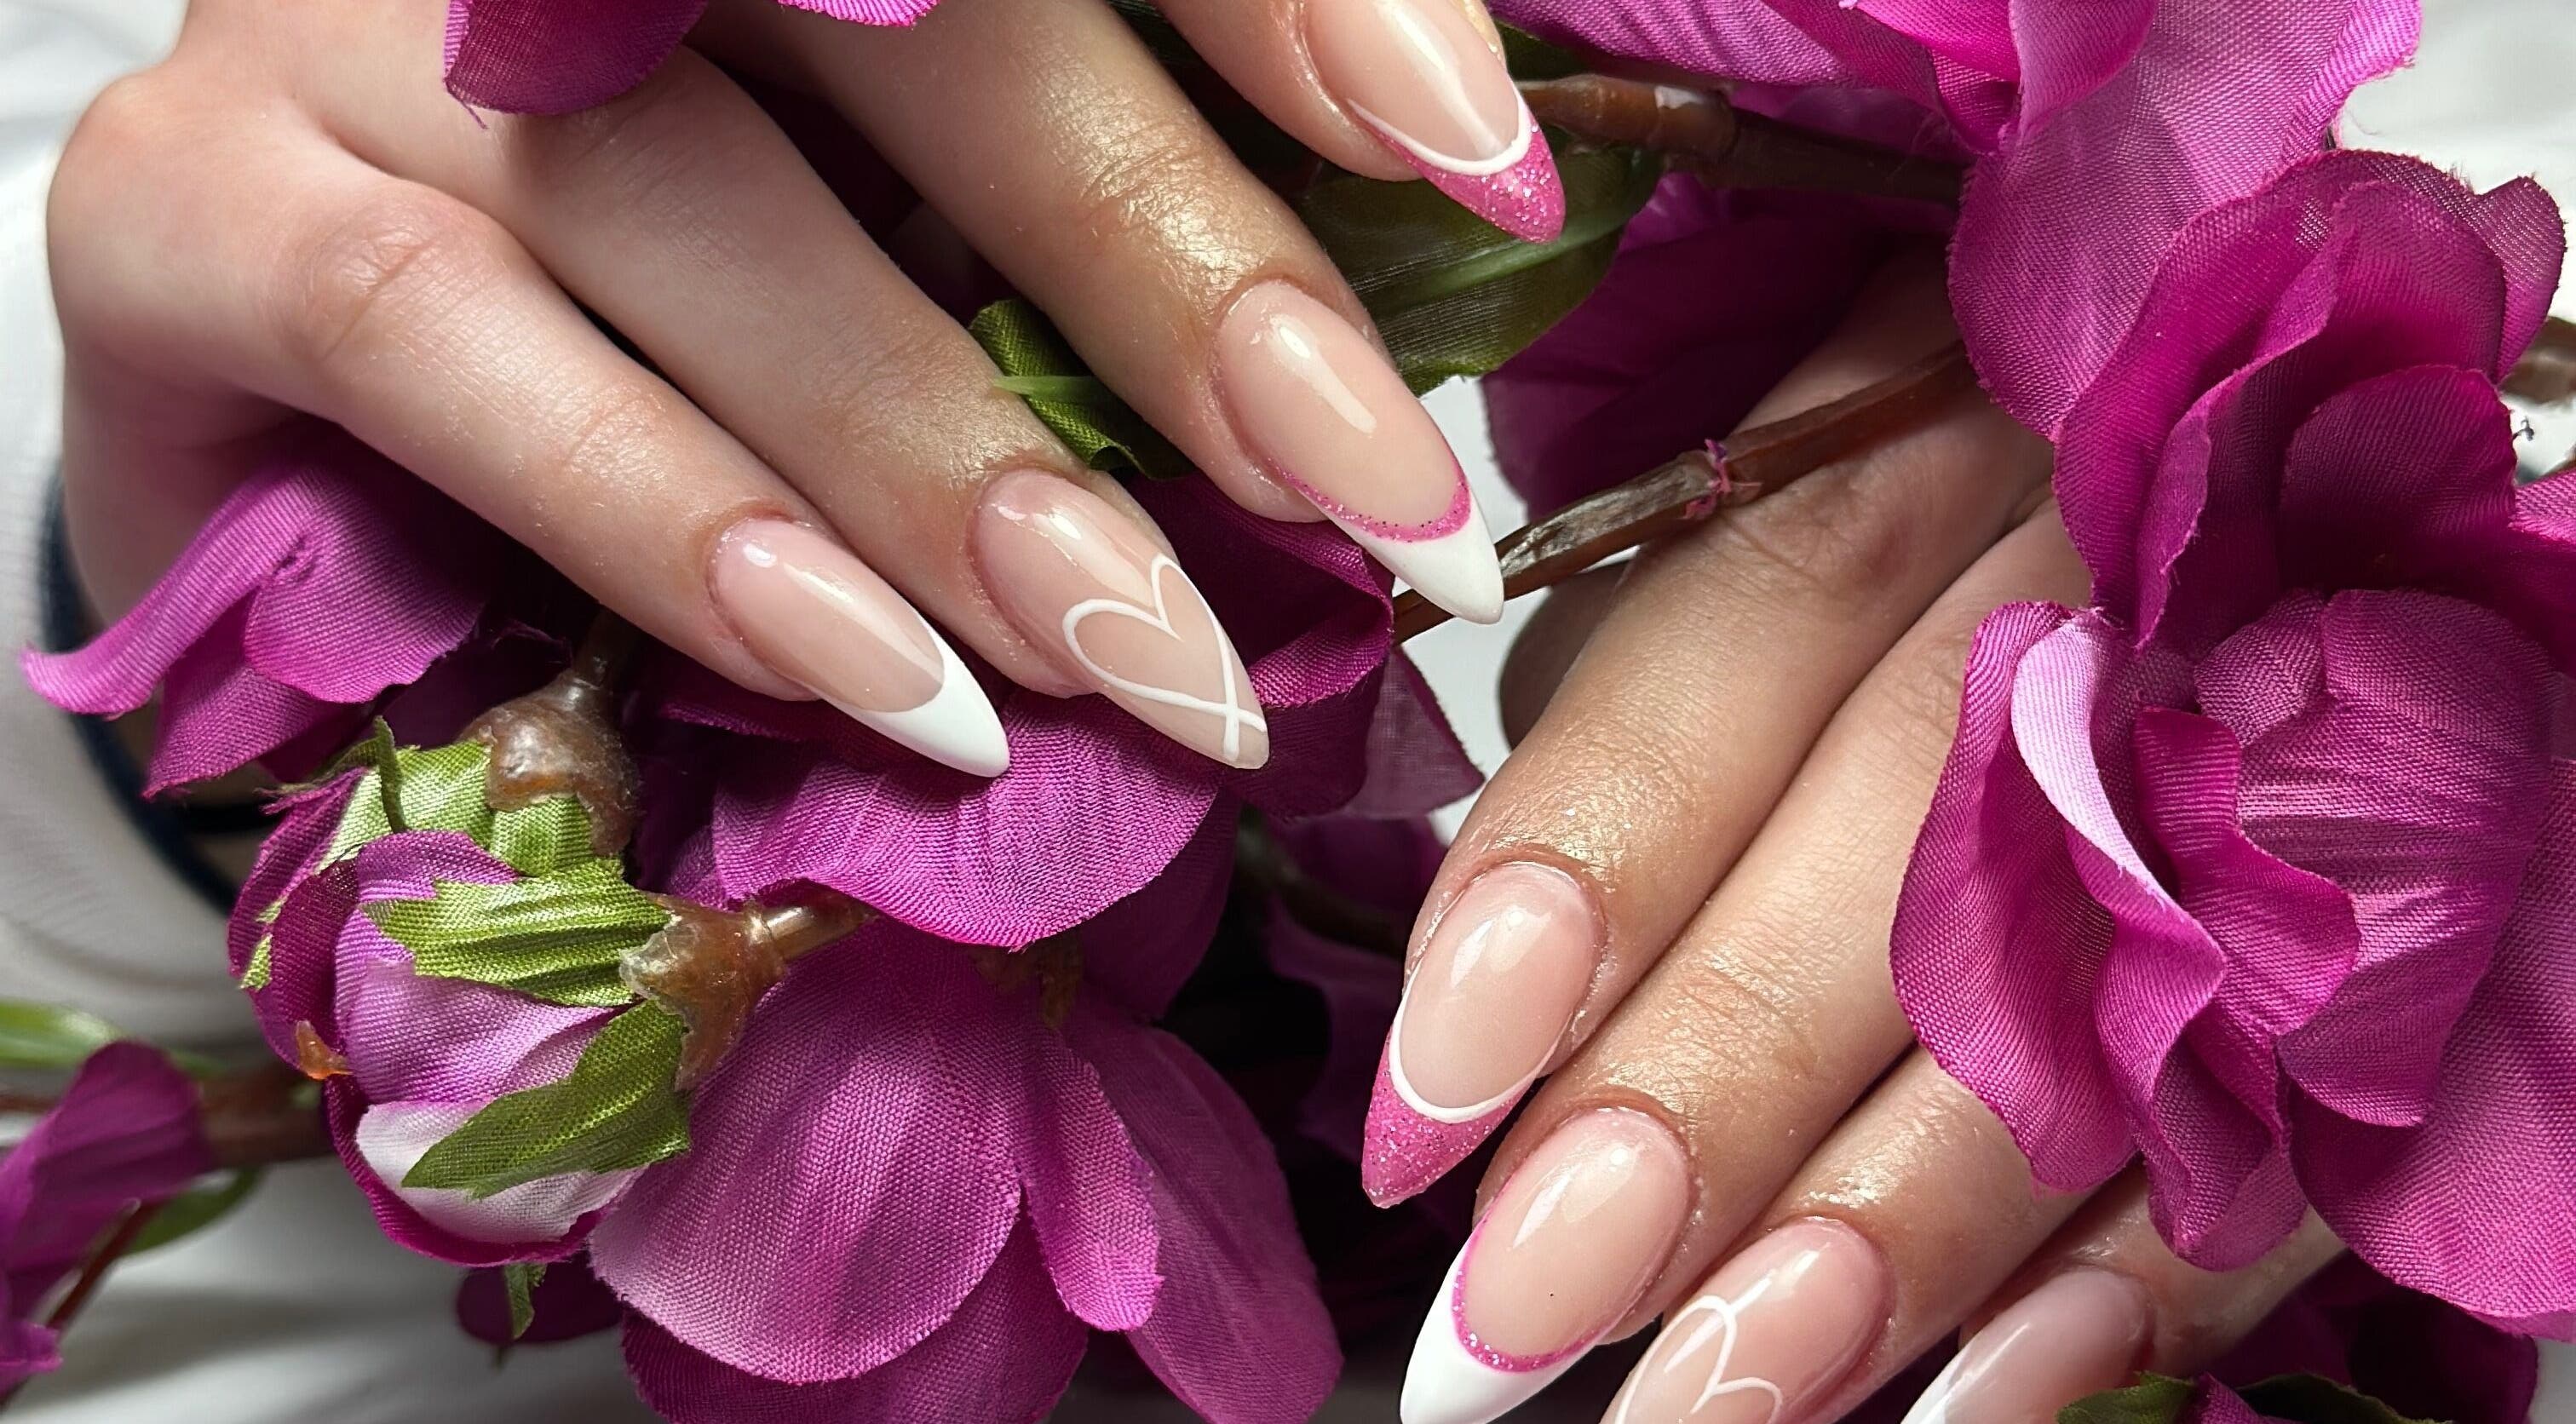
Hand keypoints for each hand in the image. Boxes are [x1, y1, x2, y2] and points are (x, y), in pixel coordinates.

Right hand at [46, 0, 1545, 777]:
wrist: (303, 478)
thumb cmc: (660, 371)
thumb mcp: (899, 283)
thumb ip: (1072, 282)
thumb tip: (1374, 398)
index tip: (1475, 160)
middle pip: (911, 22)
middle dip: (1169, 263)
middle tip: (1366, 482)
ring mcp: (350, 31)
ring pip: (691, 196)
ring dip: (947, 454)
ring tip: (1148, 658)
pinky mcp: (187, 210)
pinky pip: (451, 344)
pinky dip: (678, 521)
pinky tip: (874, 678)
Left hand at [1368, 259, 2346, 1423]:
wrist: (2253, 460)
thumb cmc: (1916, 516)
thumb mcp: (1756, 518)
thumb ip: (1635, 707)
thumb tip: (1486, 997)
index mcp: (1944, 403)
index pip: (1757, 617)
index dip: (1593, 853)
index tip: (1436, 1085)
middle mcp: (2137, 537)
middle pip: (1930, 820)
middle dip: (1720, 1077)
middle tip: (1534, 1291)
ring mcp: (2299, 721)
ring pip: (2118, 976)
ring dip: (1902, 1218)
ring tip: (1717, 1387)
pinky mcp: (2408, 904)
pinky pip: (2298, 1102)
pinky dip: (2147, 1269)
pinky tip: (1980, 1392)